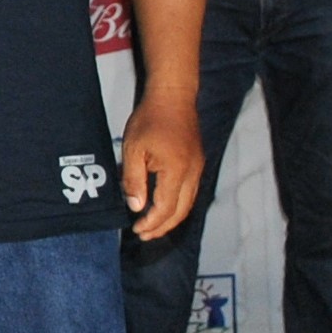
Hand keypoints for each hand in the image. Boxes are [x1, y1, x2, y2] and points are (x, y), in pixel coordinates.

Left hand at [120, 94, 202, 243]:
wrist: (173, 97)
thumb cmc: (149, 120)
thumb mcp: (133, 149)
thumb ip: (133, 180)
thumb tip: (136, 207)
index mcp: (176, 171)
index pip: (166, 208)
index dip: (152, 223)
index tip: (136, 230)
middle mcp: (192, 173)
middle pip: (181, 211)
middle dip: (162, 227)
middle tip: (144, 235)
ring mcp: (198, 168)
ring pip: (188, 203)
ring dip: (171, 218)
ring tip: (153, 227)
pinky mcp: (197, 163)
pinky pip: (190, 192)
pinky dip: (178, 205)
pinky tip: (164, 207)